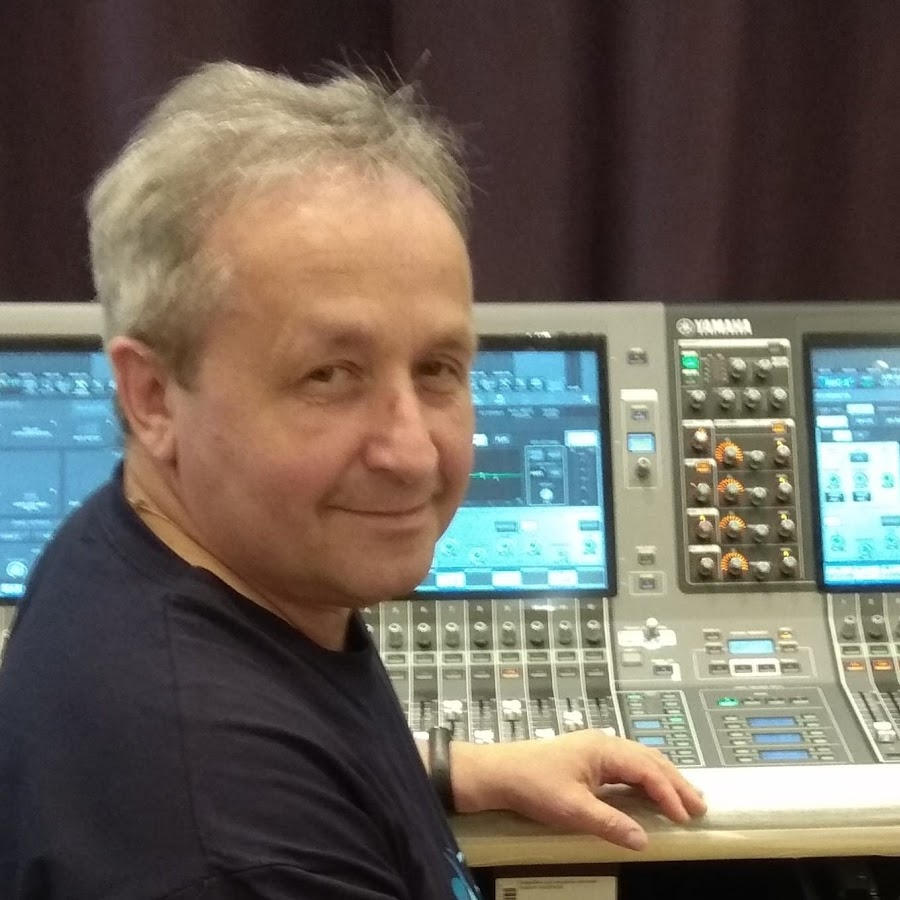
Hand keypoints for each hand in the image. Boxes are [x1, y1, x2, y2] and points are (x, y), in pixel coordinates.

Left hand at [450, 730, 706, 850]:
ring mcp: (594, 748)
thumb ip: (610, 823)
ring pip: (639, 759)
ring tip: (684, 797)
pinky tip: (650, 789)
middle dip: (676, 781)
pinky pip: (626, 764)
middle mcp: (602, 743)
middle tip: (699, 805)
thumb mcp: (572, 809)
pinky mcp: (586, 757)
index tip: (685, 815)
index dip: (669, 793)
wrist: (498, 772)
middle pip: (649, 759)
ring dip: (663, 777)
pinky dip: (645, 776)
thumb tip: (642, 839)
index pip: (647, 769)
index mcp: (603, 749)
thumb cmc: (532, 784)